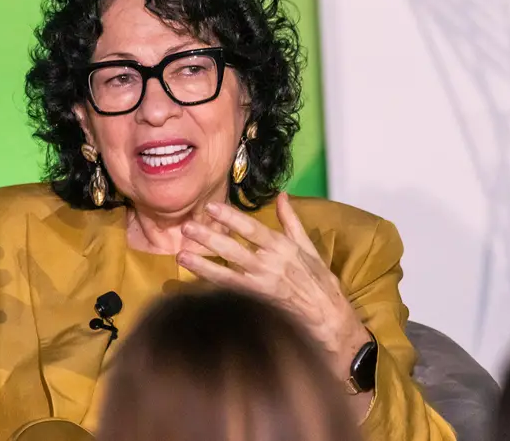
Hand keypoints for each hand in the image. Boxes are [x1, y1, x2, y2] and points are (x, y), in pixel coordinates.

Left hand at [176, 193, 369, 377]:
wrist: (327, 314)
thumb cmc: (318, 279)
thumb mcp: (307, 245)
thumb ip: (290, 220)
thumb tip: (282, 195)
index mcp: (282, 246)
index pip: (252, 228)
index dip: (230, 218)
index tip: (211, 207)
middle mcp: (270, 264)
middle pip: (234, 249)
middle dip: (209, 237)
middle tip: (187, 227)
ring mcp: (261, 285)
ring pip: (227, 272)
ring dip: (203, 263)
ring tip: (182, 255)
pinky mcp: (257, 302)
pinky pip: (230, 292)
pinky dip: (213, 285)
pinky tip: (196, 280)